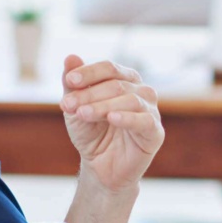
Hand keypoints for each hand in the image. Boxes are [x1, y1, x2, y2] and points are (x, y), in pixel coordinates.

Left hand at [60, 54, 164, 191]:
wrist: (100, 166)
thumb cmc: (91, 133)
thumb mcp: (76, 108)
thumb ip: (73, 85)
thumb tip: (70, 57)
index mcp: (124, 81)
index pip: (109, 68)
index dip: (89, 73)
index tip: (70, 80)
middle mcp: (140, 91)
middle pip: (116, 84)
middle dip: (88, 94)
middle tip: (67, 105)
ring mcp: (150, 111)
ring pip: (129, 100)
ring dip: (101, 106)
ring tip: (82, 114)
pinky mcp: (154, 132)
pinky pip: (144, 120)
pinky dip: (127, 117)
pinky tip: (112, 118)